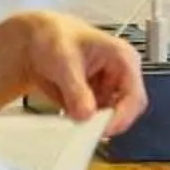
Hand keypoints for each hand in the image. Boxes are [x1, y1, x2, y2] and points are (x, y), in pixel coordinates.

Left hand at [0, 11, 149, 134]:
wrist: (35, 41)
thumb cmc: (54, 38)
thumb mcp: (64, 61)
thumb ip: (76, 89)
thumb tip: (86, 115)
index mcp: (123, 58)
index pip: (134, 96)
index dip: (122, 116)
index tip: (102, 130)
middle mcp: (121, 76)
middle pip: (125, 111)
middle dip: (104, 121)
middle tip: (83, 129)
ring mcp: (108, 89)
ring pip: (109, 118)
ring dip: (91, 123)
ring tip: (69, 115)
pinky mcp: (96, 100)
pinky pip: (94, 120)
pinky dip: (81, 122)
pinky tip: (67, 113)